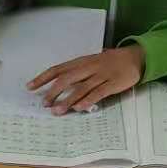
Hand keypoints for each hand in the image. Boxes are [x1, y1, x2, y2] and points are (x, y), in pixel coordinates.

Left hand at [27, 46, 144, 115]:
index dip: (43, 78)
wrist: (137, 57)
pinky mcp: (114, 82)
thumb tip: (56, 85)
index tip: (29, 87)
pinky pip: (99, 92)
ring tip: (57, 110)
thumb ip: (76, 72)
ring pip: (81, 87)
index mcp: (81, 61)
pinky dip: (88, 100)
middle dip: (53, 91)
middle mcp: (90, 67)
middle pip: (67, 78)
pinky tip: (78, 108)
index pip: (58, 69)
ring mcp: (102, 74)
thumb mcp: (91, 62)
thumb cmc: (110, 62)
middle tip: (44, 103)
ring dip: (67, 100)